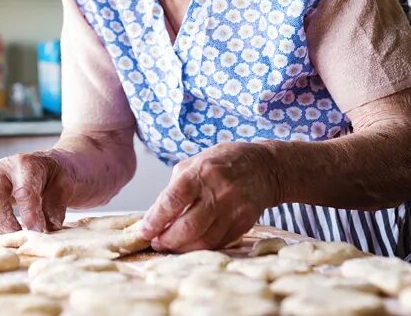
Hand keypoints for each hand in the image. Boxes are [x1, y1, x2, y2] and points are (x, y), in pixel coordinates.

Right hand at [0, 151, 72, 232]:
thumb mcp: (66, 185)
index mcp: (26, 164)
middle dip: (4, 222)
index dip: (30, 215)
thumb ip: (56, 206)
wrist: (49, 166)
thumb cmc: (57, 175)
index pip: (23, 191)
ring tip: (9, 232)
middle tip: (20, 235)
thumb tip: (46, 228)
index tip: (37, 232)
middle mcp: (2, 169)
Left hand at [141, 142, 281, 251]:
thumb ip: (176, 187)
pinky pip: (218, 243)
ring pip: (204, 240)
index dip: (156, 219)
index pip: (173, 200)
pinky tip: (191, 243)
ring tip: (170, 245)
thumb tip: (157, 215)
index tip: (145, 231)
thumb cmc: (223, 162)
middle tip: (156, 242)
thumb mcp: (195, 162)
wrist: (264, 168)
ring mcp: (233, 209)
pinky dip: (201, 246)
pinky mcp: (244, 223)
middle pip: (188, 227)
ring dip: (182, 247)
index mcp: (201, 172)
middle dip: (167, 240)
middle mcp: (218, 192)